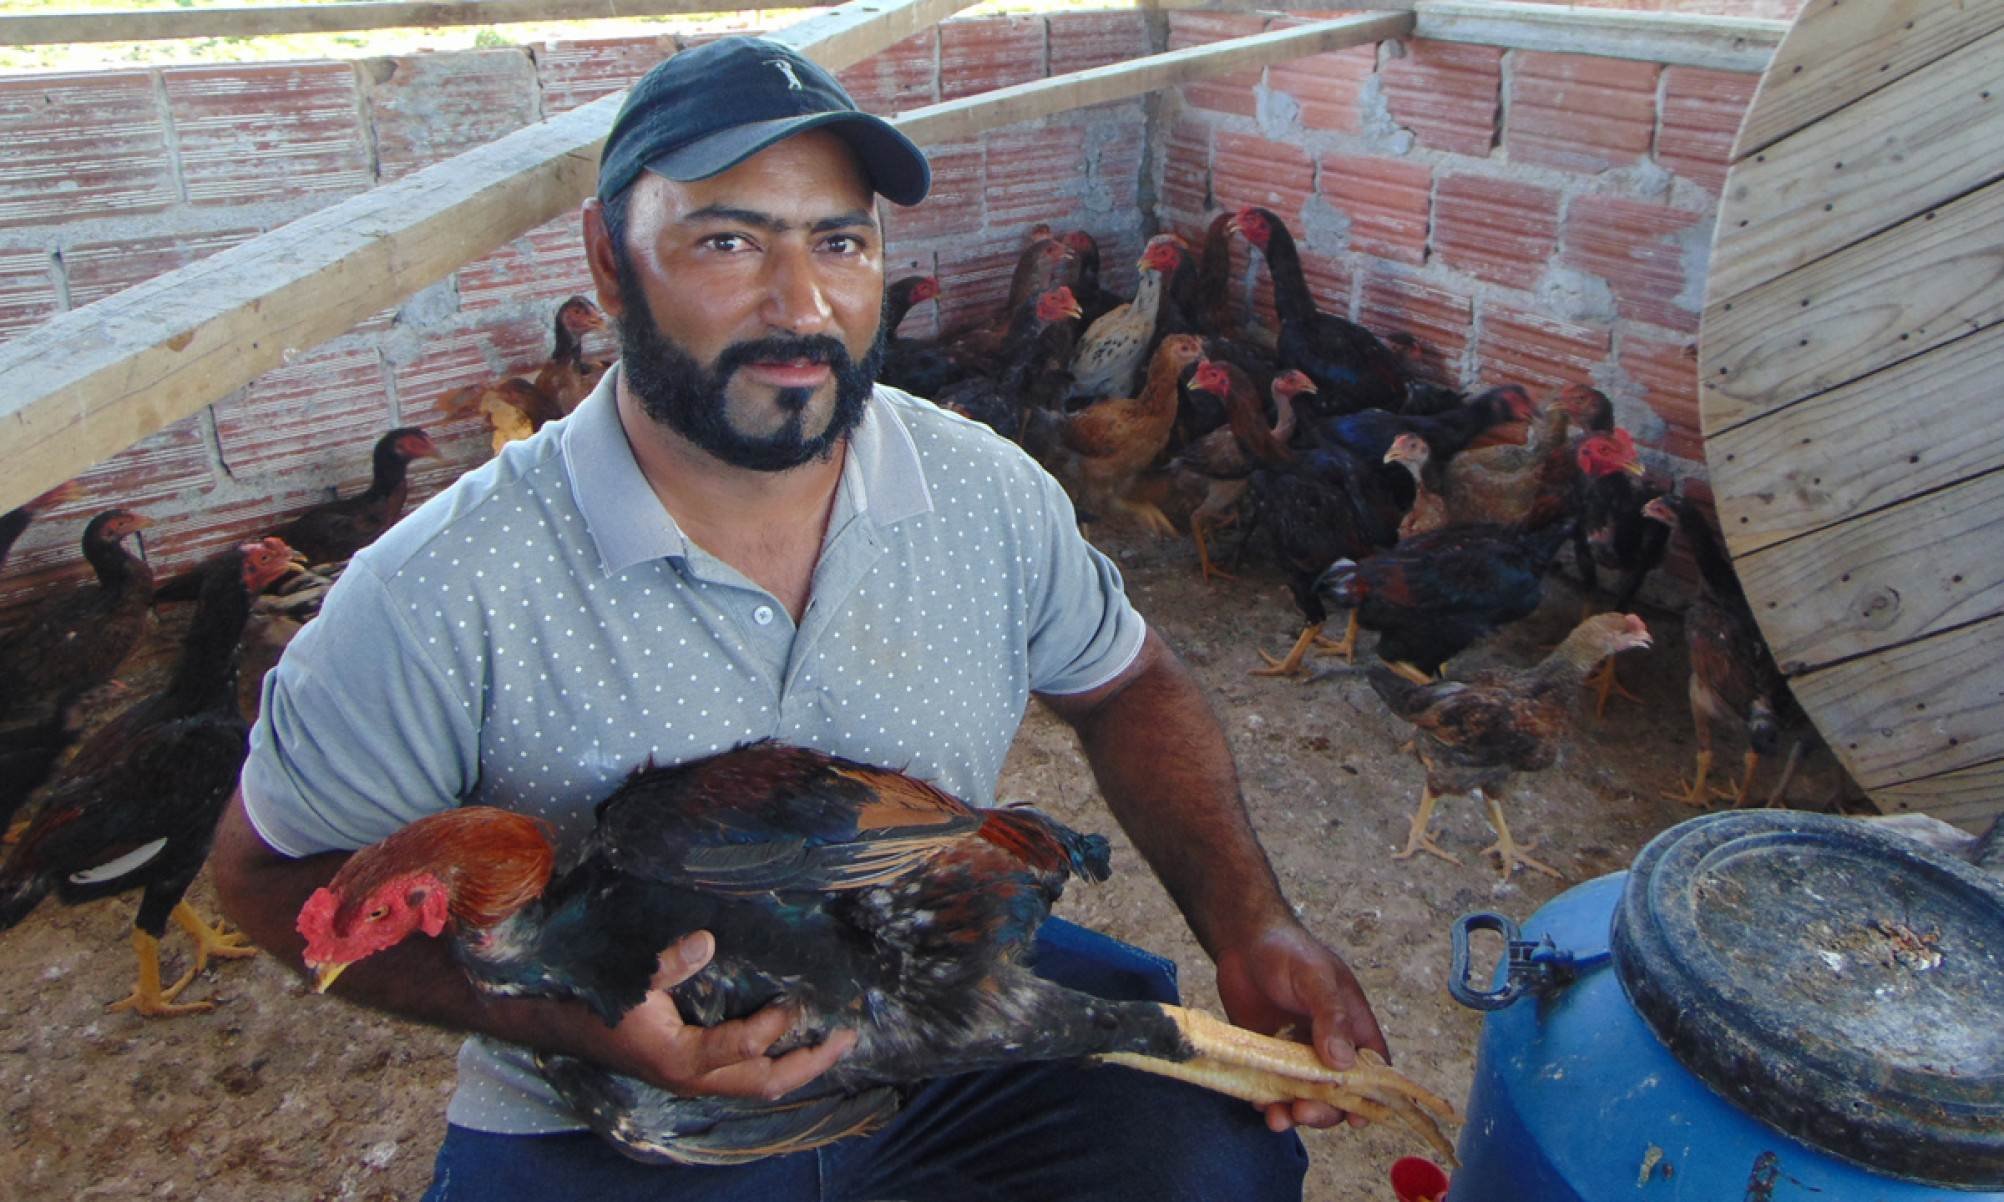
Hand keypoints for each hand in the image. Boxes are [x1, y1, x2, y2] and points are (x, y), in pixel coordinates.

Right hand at [576, 930, 856, 1099]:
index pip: (745, 1050)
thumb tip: (708, 939)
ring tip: (835, 1042)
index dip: (775, 1026)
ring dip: (799, 1064)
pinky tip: (795, 1040)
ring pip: (759, 1084)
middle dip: (811, 1061)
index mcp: (683, 1059)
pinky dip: (776, 1061)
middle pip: (766, 1081)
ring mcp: (698, 1078)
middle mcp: (697, 1078)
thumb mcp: (631, 979)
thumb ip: (670, 962)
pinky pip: (746, 1076)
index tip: (796, 999)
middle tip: (849, 1036)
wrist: (563, 1027)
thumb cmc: (596, 1003)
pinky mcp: (697, 1069)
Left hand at [1213, 921, 1388, 1133]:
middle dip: (1323, 1109)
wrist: (1242, 941)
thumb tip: (1343, 1063)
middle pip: (1336, 1092)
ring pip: (1302, 1095)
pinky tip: (1258, 1102)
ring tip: (1276, 1117)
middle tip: (1302, 1110)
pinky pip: (1271, 1087)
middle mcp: (1327, 1045)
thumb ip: (1331, 1016)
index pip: (1372, 1069)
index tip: (1356, 1119)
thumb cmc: (1288, 951)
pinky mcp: (1266, 1056)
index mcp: (1352, 1026)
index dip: (1369, 1096)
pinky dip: (1267, 1100)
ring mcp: (1296, 1053)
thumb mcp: (1315, 977)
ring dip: (1293, 1111)